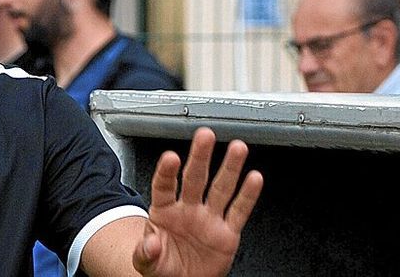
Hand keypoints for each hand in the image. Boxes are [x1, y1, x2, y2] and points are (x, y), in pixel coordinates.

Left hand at [133, 127, 262, 276]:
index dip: (167, 171)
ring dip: (229, 168)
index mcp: (164, 211)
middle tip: (205, 135)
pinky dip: (248, 196)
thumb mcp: (146, 262)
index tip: (170, 157)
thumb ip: (145, 252)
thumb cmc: (163, 267)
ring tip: (237, 148)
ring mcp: (209, 218)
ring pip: (220, 188)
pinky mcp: (228, 233)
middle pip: (194, 178)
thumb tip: (150, 244)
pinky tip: (254, 178)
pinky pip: (239, 211)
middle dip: (200, 156)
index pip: (164, 186)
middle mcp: (188, 209)